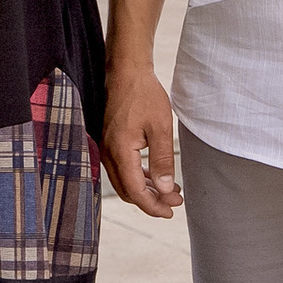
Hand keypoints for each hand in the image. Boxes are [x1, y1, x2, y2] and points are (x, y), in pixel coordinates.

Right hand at [103, 62, 181, 215]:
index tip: (171, 211)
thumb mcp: (160, 128)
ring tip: (170, 191)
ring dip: (146, 190)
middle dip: (151, 201)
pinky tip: (156, 176)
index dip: (153, 206)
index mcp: (120, 152)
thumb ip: (162, 161)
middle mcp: (109, 153)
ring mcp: (108, 147)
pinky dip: (140, 176)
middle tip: (174, 203)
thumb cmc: (144, 95)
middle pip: (127, 190)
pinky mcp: (111, 142)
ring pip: (124, 181)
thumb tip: (165, 190)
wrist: (127, 72)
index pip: (135, 191)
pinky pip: (123, 168)